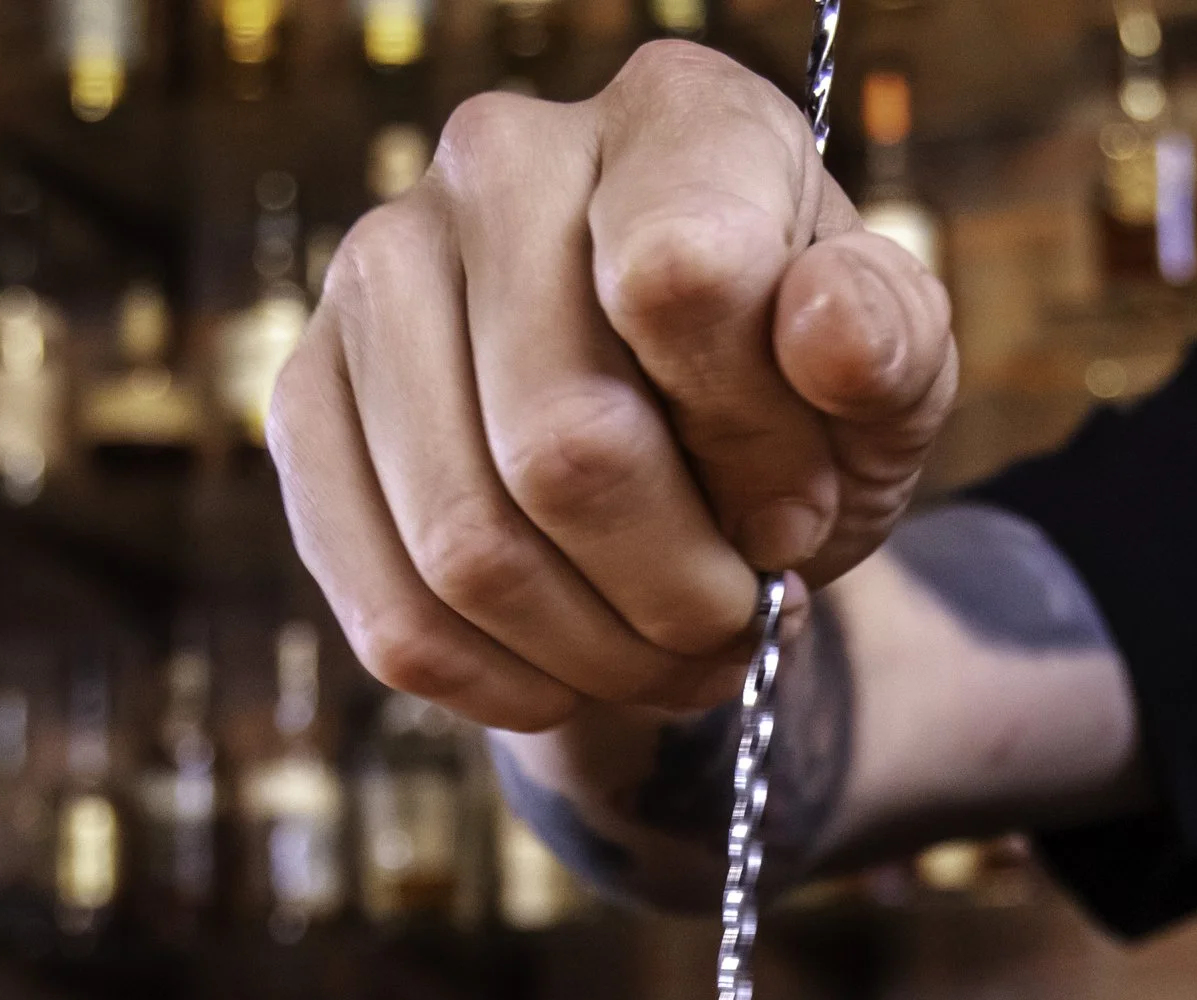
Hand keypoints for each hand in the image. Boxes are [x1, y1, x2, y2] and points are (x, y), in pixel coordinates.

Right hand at [267, 41, 958, 732]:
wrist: (693, 449)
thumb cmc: (801, 402)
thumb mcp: (890, 378)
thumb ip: (885, 346)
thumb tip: (822, 330)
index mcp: (673, 119)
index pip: (681, 283)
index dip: (753, 449)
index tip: (799, 508)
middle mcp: (496, 162)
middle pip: (562, 447)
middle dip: (679, 590)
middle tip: (736, 618)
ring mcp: (375, 277)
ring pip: (469, 548)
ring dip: (600, 654)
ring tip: (669, 653)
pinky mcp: (306, 404)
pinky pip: (392, 613)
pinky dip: (507, 684)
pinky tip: (577, 669)